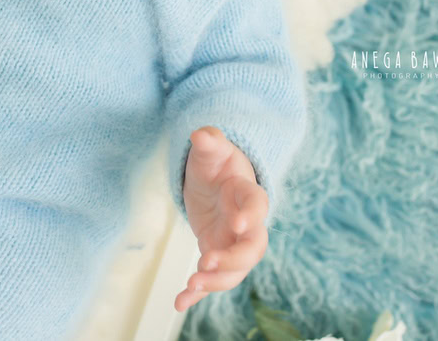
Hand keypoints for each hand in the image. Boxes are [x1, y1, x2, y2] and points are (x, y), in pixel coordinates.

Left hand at [174, 126, 268, 312]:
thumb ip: (210, 142)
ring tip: (191, 286)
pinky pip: (212, 279)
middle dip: (233, 259)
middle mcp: (247, 225)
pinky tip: (180, 303)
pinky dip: (199, 294)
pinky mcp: (216, 255)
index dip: (250, 217)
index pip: (257, 208)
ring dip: (216, 282)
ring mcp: (232, 244)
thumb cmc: (217, 164)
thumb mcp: (211, 150)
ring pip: (236, 271)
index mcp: (249, 195)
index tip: (236, 224)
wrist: (213, 181)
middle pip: (253, 249)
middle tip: (207, 260)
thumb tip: (200, 134)